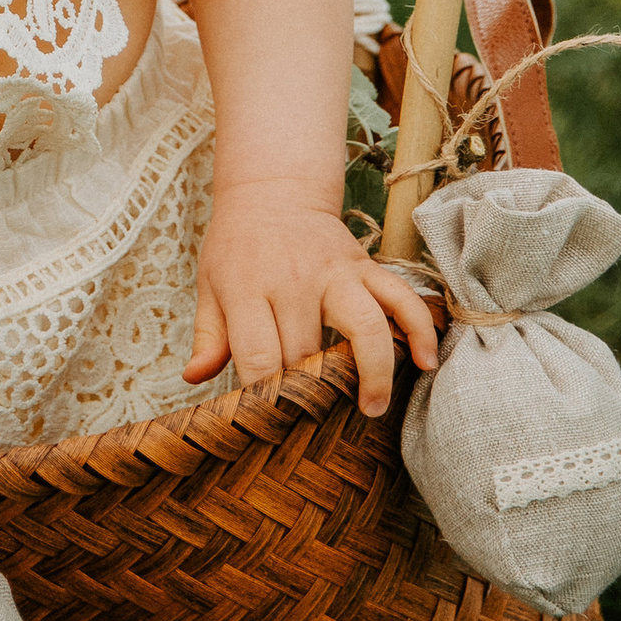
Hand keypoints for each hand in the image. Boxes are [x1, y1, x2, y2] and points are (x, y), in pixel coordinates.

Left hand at [185, 194, 439, 418]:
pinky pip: (402, 297)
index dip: (265, 395)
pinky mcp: (366, 267)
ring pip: (366, 326)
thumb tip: (194, 379)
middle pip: (309, 351)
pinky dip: (420, 329)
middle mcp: (294, 281)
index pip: (259, 354)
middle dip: (313, 394)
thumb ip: (208, 336)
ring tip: (373, 407)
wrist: (272, 193)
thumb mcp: (210, 287)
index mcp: (248, 288)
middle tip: (316, 427)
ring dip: (374, 372)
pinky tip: (426, 363)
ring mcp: (335, 273)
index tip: (271, 424)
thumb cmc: (236, 249)